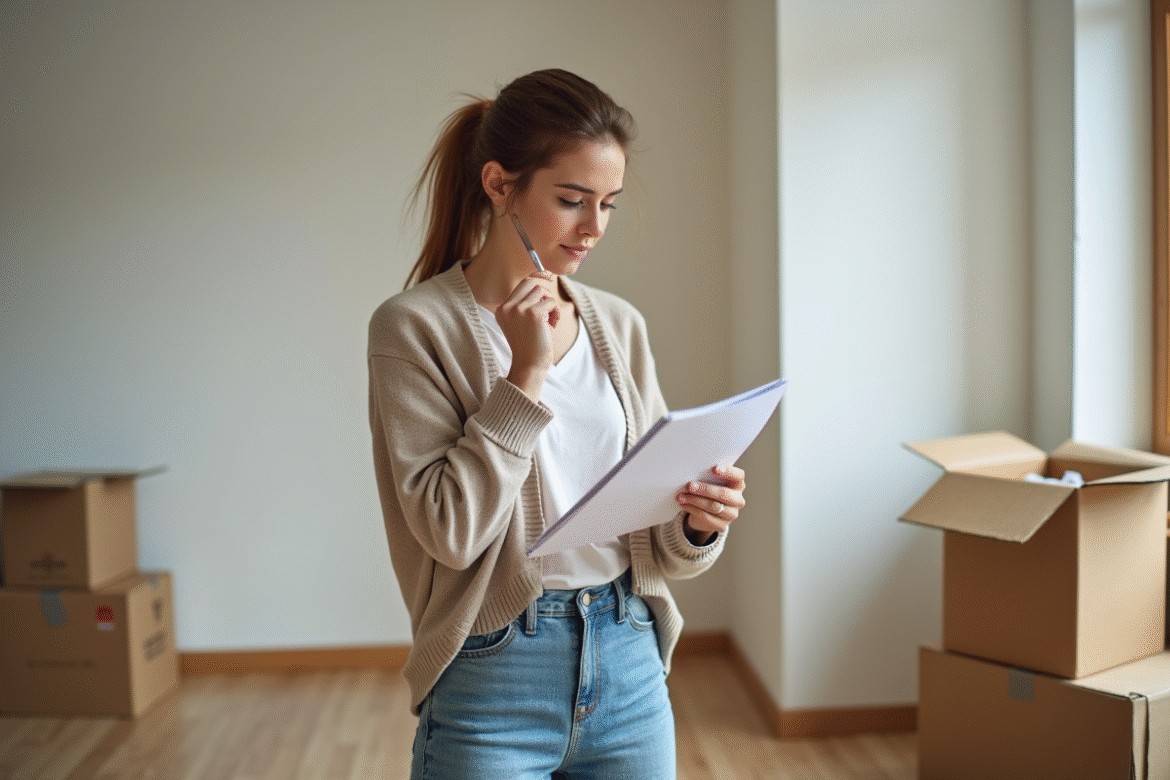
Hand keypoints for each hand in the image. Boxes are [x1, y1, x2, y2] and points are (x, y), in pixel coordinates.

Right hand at [495, 271, 559, 399]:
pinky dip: (555, 313)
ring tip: (550, 321)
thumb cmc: (529, 345)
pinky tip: (552, 326)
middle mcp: (508, 307)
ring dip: (550, 305)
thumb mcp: (521, 323)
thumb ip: (526, 304)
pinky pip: (551, 302)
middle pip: (531, 283)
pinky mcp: (533, 314)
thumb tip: (542, 279)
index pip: (522, 284)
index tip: (547, 275)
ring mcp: (519, 310)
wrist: (529, 365)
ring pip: (542, 292)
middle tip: (550, 304)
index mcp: (502, 309)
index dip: (537, 277)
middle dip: (545, 290)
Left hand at [676, 464, 745, 544]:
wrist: (706, 512)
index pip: (738, 476)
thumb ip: (707, 476)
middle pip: (724, 493)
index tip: (713, 468)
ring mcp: (732, 514)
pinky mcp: (722, 525)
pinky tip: (683, 504)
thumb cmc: (709, 490)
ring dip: (695, 500)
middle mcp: (738, 499)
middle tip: (689, 485)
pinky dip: (692, 509)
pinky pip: (706, 517)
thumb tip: (693, 472)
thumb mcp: (710, 481)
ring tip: (681, 496)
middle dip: (705, 489)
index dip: (727, 471)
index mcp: (737, 484)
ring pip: (714, 506)